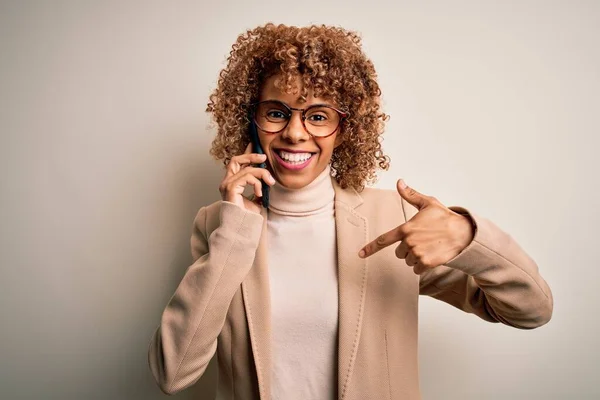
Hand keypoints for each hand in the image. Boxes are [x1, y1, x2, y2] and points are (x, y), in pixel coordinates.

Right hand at [219, 142, 275, 213]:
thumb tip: (268, 178)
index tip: (255, 145)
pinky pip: (247, 177)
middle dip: (251, 156)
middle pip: (236, 160)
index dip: (247, 154)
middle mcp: (227, 182)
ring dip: (262, 174)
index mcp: (232, 183)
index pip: (238, 163)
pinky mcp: (230, 188)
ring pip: (247, 169)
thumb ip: (258, 186)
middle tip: (264, 157)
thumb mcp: (256, 197)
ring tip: (270, 182)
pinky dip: (256, 183)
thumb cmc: (247, 216)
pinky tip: (259, 193)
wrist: (241, 227)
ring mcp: (227, 184)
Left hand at [358, 179, 474, 274]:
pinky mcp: (426, 263)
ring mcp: (417, 253)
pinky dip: (422, 266)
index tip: (360, 254)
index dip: (370, 248)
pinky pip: (416, 269)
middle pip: (399, 252)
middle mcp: (409, 242)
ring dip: (415, 257)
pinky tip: (432, 255)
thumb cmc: (445, 218)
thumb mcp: (427, 203)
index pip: (383, 240)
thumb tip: (399, 182)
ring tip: (429, 247)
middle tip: (422, 240)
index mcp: (406, 228)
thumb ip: (410, 195)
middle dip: (407, 248)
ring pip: (408, 261)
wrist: (464, 233)